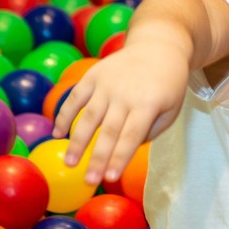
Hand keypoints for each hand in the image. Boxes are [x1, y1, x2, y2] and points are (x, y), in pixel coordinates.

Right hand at [51, 41, 190, 184]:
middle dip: (97, 158)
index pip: (131, 137)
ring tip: (70, 163)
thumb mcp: (171, 110)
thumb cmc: (167, 86)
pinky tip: (57, 134)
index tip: (109, 178)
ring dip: (77, 141)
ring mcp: (107, 83)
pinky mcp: (93, 75)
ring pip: (88, 116)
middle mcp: (125, 94)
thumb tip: (122, 151)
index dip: (119, 158)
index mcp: (148, 104)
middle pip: (108, 131)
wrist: (158, 47)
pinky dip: (64, 115)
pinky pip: (75, 97)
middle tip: (88, 181)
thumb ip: (149, 132)